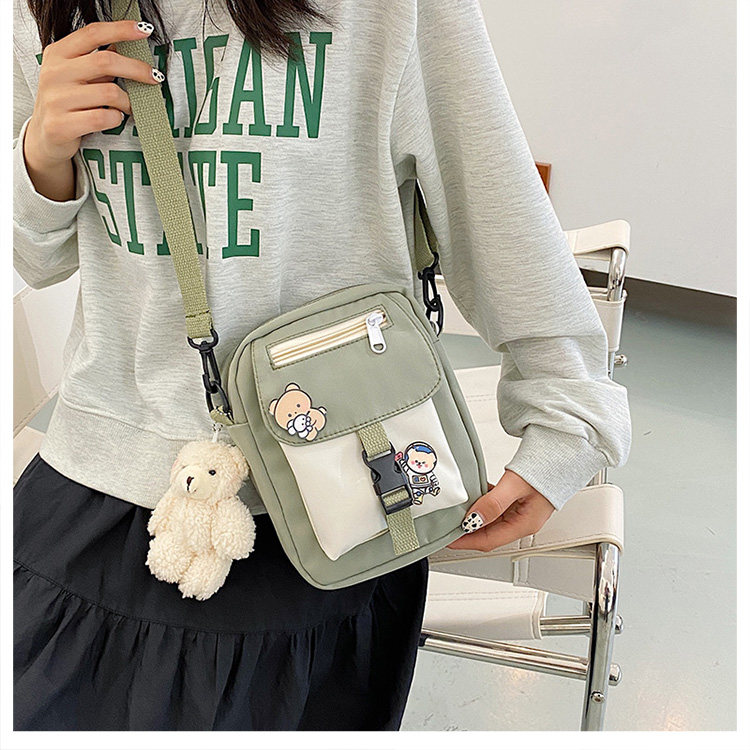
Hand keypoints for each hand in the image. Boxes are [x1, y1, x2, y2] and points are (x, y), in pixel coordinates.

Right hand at [23, 19, 161, 195]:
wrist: (45, 136)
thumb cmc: (67, 102)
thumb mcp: (76, 74)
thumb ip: (97, 60)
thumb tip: (128, 45)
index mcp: (58, 54)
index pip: (92, 33)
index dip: (121, 30)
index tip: (144, 30)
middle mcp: (54, 73)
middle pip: (106, 62)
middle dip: (137, 69)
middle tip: (154, 77)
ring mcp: (55, 99)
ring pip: (109, 93)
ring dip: (127, 102)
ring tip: (129, 107)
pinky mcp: (61, 125)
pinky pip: (103, 118)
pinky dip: (116, 119)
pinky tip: (114, 119)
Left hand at [447, 469, 554, 551]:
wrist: (562, 454)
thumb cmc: (547, 469)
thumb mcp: (516, 485)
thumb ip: (494, 503)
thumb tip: (473, 519)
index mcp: (524, 524)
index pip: (489, 541)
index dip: (466, 541)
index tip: (448, 538)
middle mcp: (522, 522)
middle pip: (488, 534)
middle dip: (466, 531)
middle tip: (447, 525)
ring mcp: (520, 512)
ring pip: (490, 521)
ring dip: (473, 517)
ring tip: (455, 511)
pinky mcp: (518, 501)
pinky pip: (495, 508)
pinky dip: (482, 504)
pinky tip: (473, 496)